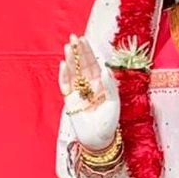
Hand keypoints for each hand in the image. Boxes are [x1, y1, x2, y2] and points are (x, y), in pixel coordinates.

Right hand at [58, 34, 119, 149]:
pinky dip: (64, 75)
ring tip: (67, 47)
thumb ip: (110, 86)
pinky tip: (64, 64)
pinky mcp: (70, 100)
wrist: (98, 139)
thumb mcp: (114, 103)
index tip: (84, 40)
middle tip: (73, 38)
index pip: (94, 64)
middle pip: (82, 65)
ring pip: (73, 73)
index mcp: (101, 84)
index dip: (89, 52)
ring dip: (70, 60)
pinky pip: (65, 85)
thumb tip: (104, 68)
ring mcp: (78, 92)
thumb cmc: (109, 122)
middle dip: (78, 51)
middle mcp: (89, 86)